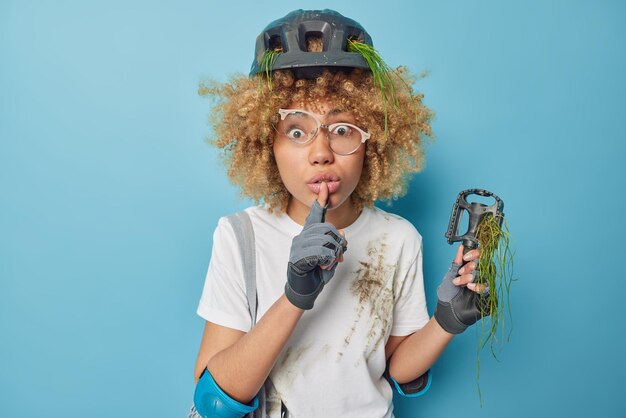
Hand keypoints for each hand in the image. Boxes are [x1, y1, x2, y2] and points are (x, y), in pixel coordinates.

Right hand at [284, 182, 347, 309]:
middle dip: (338, 243)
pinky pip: (320, 253)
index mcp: (310, 234)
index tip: (325, 185)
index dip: (321, 200)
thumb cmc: (316, 273)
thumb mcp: (332, 257)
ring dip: (333, 255)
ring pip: (325, 241)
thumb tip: (343, 233)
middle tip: (338, 257)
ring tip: (328, 264)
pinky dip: (327, 261)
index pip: (316, 214)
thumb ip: (337, 244)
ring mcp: (298, 246)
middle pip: (327, 229)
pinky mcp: (297, 257)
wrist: (304, 290)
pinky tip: (322, 267)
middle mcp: (302, 237)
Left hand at [433, 244, 489, 333]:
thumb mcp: (450, 275)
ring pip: (486, 274)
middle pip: (484, 264)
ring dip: (472, 276)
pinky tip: (470, 287)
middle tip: (460, 272)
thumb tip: (461, 248)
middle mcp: (480, 276)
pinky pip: (488, 287)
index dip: (475, 253)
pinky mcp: (489, 296)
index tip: (466, 256)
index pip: (480, 256)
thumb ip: (457, 262)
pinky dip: (478, 286)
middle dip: (471, 266)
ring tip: (461, 282)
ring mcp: (485, 285)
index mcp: (471, 269)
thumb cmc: (448, 295)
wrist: (447, 311)